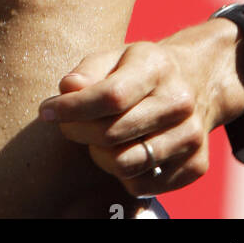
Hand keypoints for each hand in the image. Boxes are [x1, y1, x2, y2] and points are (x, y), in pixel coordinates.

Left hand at [37, 21, 243, 195]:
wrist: (198, 82)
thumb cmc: (142, 70)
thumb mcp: (115, 56)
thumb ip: (88, 71)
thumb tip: (67, 89)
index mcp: (157, 66)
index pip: (110, 96)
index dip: (72, 108)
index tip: (46, 111)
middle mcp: (180, 102)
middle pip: (113, 133)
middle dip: (77, 131)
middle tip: (65, 124)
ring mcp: (192, 136)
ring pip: (125, 165)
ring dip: (98, 154)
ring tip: (94, 138)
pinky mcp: (196, 165)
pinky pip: (142, 186)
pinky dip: (121, 174)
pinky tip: (121, 151)